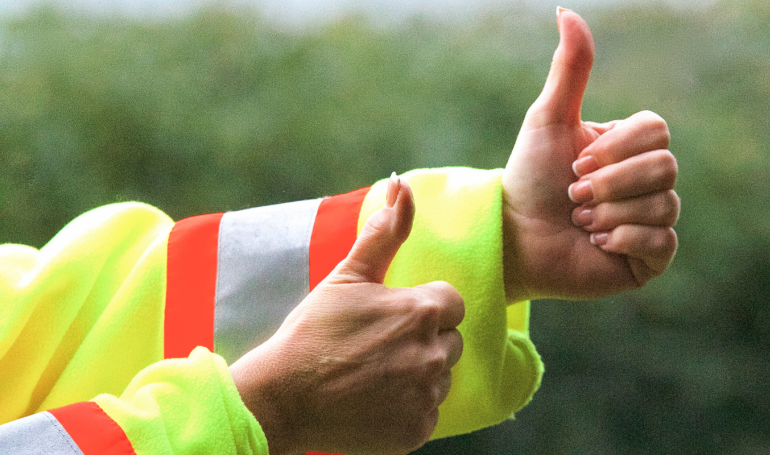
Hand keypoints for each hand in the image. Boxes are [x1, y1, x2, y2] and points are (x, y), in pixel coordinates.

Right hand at [230, 175, 464, 454]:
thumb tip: (402, 185)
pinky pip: (428, 412)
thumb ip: (384, 233)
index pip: (451, 303)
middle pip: (450, 341)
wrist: (281, 399)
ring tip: (373, 374)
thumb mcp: (347, 277)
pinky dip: (407, 409)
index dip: (422, 309)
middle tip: (376, 348)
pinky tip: (374, 401)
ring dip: (417, 375)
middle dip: (422, 341)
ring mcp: (427, 395)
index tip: (390, 319)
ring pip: (440, 377)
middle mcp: (434, 354)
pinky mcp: (418, 430)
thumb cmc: (311, 333)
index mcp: (422, 311)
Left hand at [503, 8, 678, 301]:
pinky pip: (663, 242)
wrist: (515, 237)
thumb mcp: (548, 118)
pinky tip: (596, 244)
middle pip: (666, 167)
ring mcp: (652, 219)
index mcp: (631, 147)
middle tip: (573, 196)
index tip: (576, 162)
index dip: (617, 148)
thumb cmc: (529, 178)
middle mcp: (647, 182)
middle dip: (609, 184)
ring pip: (663, 205)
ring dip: (609, 213)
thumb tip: (566, 11)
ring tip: (580, 222)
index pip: (658, 131)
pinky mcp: (650, 257)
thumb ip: (570, 69)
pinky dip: (623, 240)